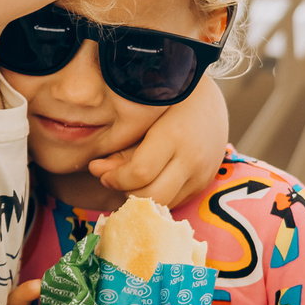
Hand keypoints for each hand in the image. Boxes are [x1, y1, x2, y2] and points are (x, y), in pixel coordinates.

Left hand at [90, 75, 228, 204]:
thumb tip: (95, 170)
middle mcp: (192, 159)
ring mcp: (202, 174)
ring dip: (143, 198)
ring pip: (164, 204)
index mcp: (174, 136)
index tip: (104, 174)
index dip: (116, 179)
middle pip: (153, 196)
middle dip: (128, 193)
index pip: (140, 173)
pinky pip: (176, 202)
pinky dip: (158, 197)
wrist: (209, 99)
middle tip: (117, 180)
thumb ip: (120, 148)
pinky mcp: (205, 183)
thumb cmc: (168, 103)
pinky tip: (149, 181)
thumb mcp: (142, 119)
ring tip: (131, 180)